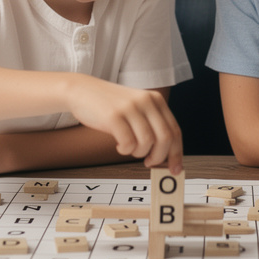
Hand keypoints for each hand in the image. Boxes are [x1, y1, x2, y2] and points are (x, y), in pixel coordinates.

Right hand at [65, 79, 182, 173]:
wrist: (82, 90)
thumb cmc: (109, 104)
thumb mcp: (137, 107)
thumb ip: (152, 124)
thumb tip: (166, 154)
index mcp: (155, 99)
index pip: (175, 130)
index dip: (177, 153)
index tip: (175, 169)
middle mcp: (146, 101)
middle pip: (165, 138)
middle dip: (159, 157)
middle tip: (149, 163)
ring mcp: (130, 108)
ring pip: (147, 142)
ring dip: (139, 153)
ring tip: (129, 148)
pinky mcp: (114, 116)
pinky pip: (128, 143)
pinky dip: (125, 150)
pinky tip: (119, 145)